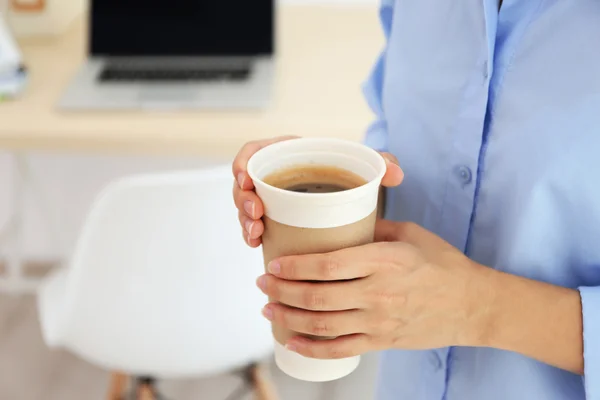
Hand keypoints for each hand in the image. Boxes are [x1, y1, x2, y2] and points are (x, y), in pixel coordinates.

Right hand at [232, 136, 403, 246]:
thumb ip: (381, 162)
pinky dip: (251, 235)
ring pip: (245, 207)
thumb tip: (396, 174)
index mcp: (287, 154)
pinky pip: (253, 225)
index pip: (253, 152)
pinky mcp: (273, 219)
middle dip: (243, 200)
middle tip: (256, 214)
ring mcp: (270, 199)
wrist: (352, 195)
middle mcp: (274, 176)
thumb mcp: (365, 165)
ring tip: (256, 234)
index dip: (242, 164)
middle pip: (244, 183)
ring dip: (244, 220)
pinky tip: (257, 245)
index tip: (246, 179)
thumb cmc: (353, 174)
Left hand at [255, 220, 491, 358]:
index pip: (328, 265)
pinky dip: (312, 349)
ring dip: (289, 318)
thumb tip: (342, 219)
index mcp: (384, 260)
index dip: (295, 267)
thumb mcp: (410, 234)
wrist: (473, 305)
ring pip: (323, 325)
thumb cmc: (443, 263)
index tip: (274, 264)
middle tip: (263, 284)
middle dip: (282, 291)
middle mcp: (378, 293)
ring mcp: (379, 321)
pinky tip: (292, 342)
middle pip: (318, 296)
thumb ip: (374, 227)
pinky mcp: (382, 341)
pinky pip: (340, 349)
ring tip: (268, 309)